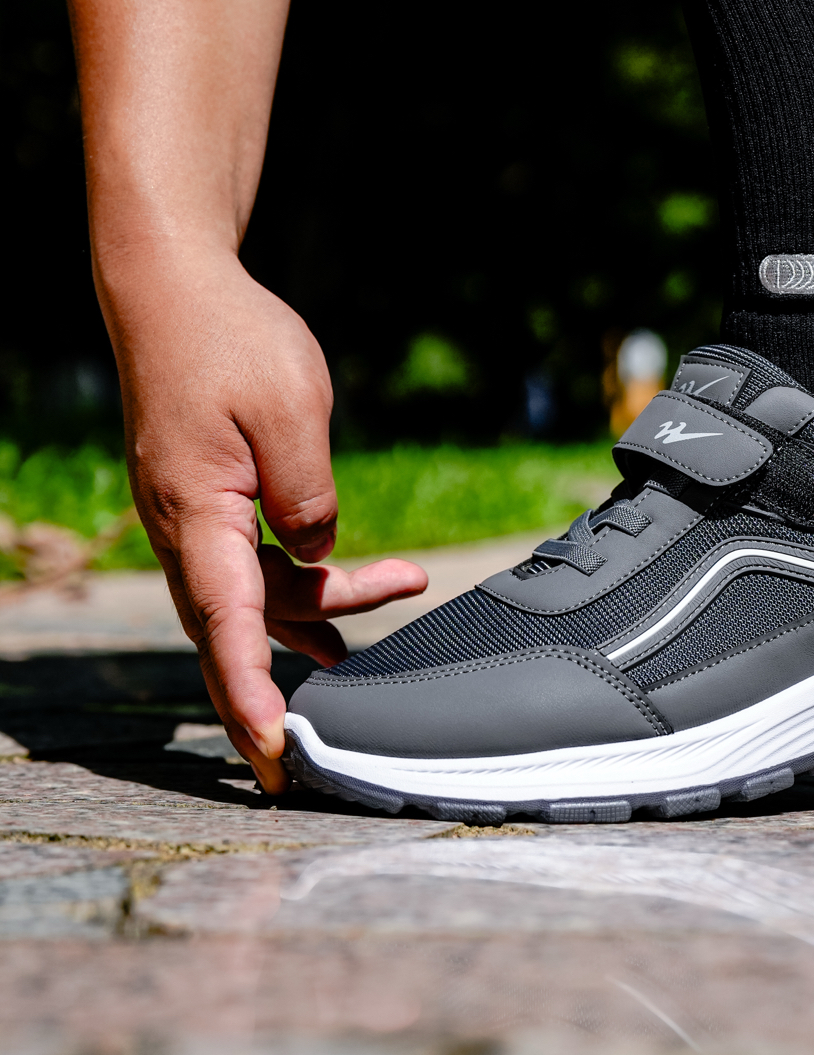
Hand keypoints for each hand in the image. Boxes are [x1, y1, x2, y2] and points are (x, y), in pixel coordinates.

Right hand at [99, 241, 426, 791]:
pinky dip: (301, 581)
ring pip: (251, 596)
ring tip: (400, 588)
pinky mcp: (208, 502)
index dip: (249, 695)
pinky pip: (251, 564)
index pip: (226, 624)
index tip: (272, 752)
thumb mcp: (293, 410)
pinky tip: (351, 593)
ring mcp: (191, 518)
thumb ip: (312, 494)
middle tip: (304, 763)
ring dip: (318, 608)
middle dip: (269, 694)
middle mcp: (183, 530)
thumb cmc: (230, 341)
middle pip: (231, 631)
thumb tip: (320, 556)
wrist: (172, 291)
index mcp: (197, 513)